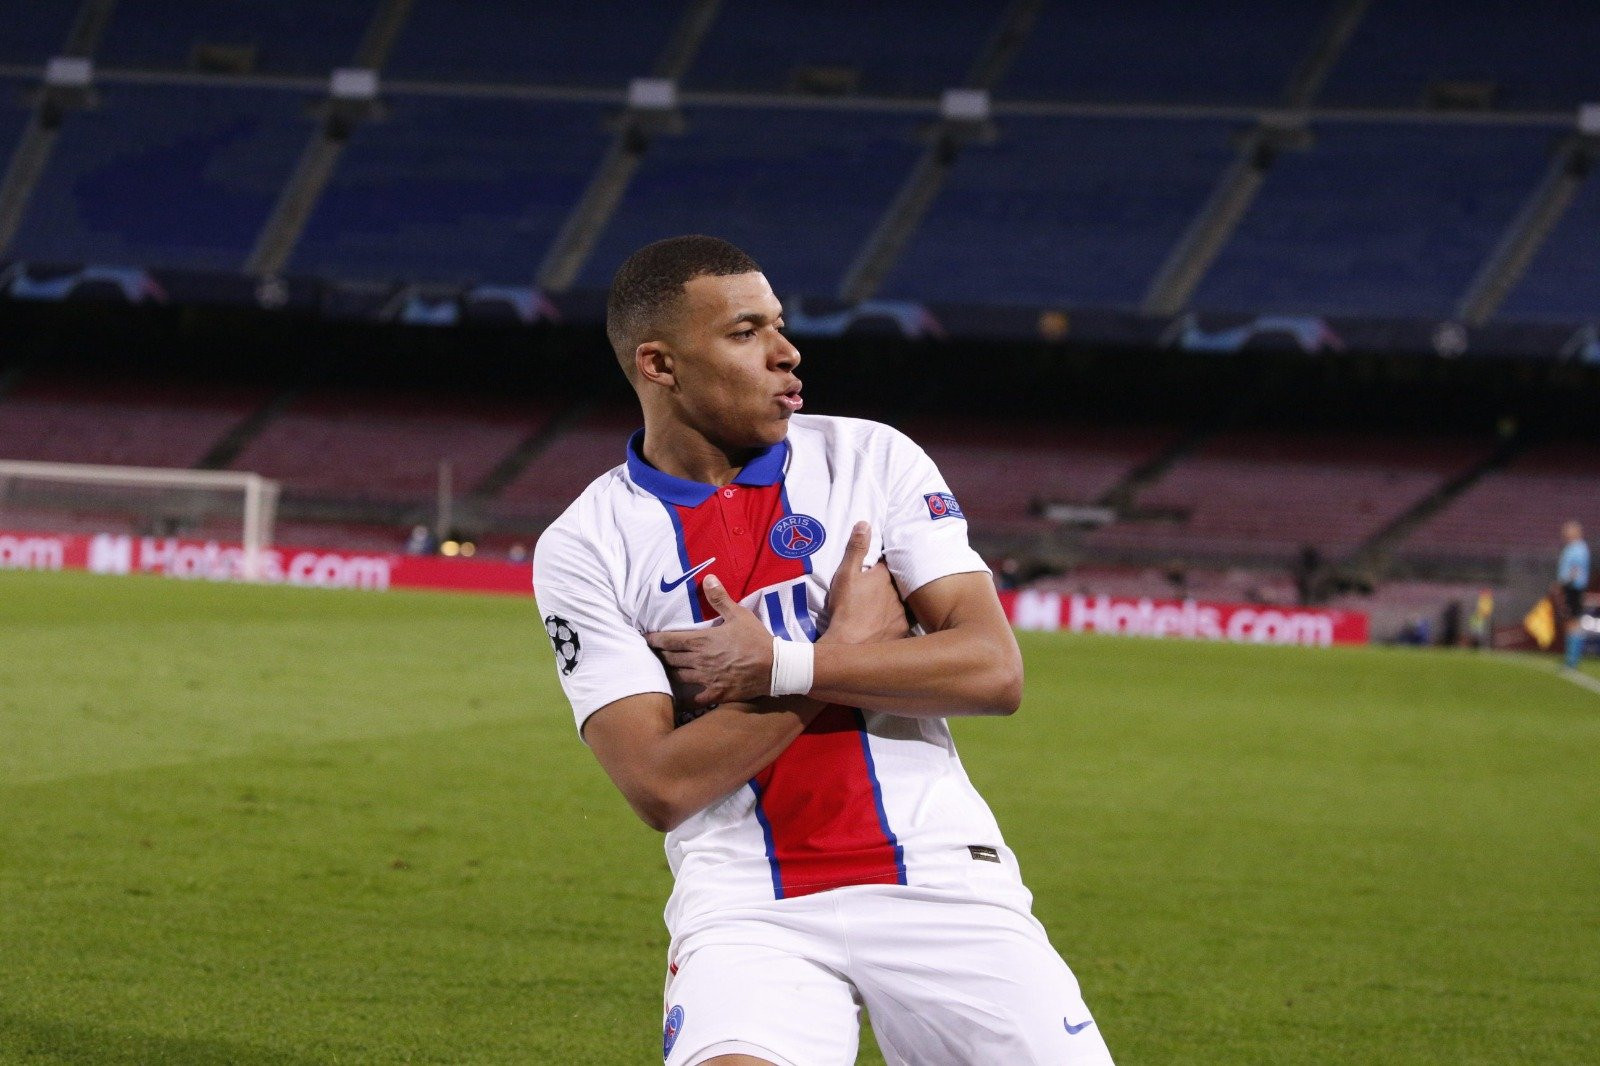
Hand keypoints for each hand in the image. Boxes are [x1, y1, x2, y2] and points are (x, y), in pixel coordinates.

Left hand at [647, 575, 773, 707]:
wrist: (774, 667)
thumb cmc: (755, 639)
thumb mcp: (739, 614)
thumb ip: (720, 598)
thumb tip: (707, 578)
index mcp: (701, 641)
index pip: (669, 640)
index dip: (654, 640)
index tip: (646, 639)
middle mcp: (698, 661)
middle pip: (670, 659)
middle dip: (660, 656)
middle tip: (653, 654)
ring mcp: (706, 679)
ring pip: (678, 677)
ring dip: (669, 672)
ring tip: (664, 670)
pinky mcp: (715, 694)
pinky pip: (694, 699)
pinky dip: (685, 698)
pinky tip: (680, 698)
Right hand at [819, 521, 913, 645]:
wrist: (849, 644)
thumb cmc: (844, 608)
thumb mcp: (845, 575)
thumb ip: (856, 549)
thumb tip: (865, 523)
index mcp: (884, 576)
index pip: (889, 564)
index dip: (884, 565)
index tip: (879, 567)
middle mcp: (898, 592)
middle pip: (900, 583)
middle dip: (894, 583)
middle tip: (881, 590)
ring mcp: (903, 613)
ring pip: (905, 602)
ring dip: (898, 602)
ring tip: (886, 607)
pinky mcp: (904, 631)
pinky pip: (906, 622)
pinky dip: (899, 621)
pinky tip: (892, 624)